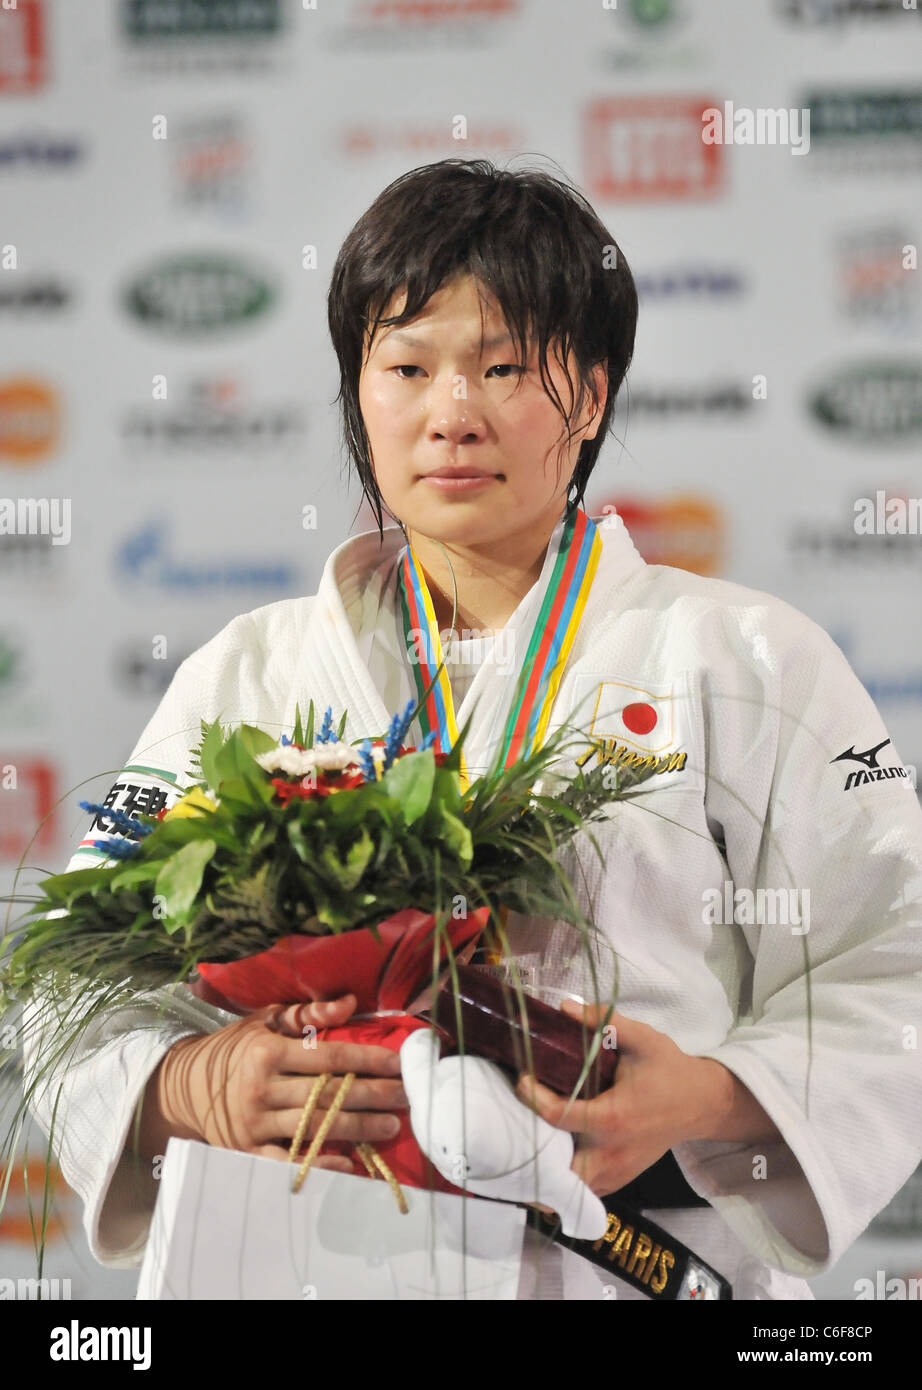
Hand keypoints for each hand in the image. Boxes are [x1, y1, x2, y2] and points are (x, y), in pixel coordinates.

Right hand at [139, 994, 406, 1169]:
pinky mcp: (246, 1151)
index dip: (366, 1059)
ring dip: (357, 1129)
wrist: (185, 1085)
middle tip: (406, 1098)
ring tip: (391, 1127)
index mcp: (267, 1052)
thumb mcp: (263, 1021)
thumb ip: (306, 1013)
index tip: (398, 1063)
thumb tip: (348, 1003)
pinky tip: (347, 1162)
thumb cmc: (233, 1048)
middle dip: (372, 1096)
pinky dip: (318, 1163)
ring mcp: (253, 1123)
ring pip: (315, 1128)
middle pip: (328, 1095)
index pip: (328, 1057)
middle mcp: (260, 1088)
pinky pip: (287, 1161)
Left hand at [514, 1001, 744, 1196]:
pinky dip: (566, 1177)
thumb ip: (604, 1021)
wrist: (700, 1102)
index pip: (558, 1115)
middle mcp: (611, 1152)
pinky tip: (555, 1149)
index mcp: (613, 1118)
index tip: (522, 1076)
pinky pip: (585, 1189)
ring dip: (548, 1167)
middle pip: (558, 1169)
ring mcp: (616, 1171)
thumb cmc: (668, 1069)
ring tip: (531, 1135)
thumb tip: (563, 1006)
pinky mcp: (620, 1178)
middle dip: (534, 1149)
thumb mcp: (643, 1038)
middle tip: (518, 1119)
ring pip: (570, 1186)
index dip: (532, 1096)